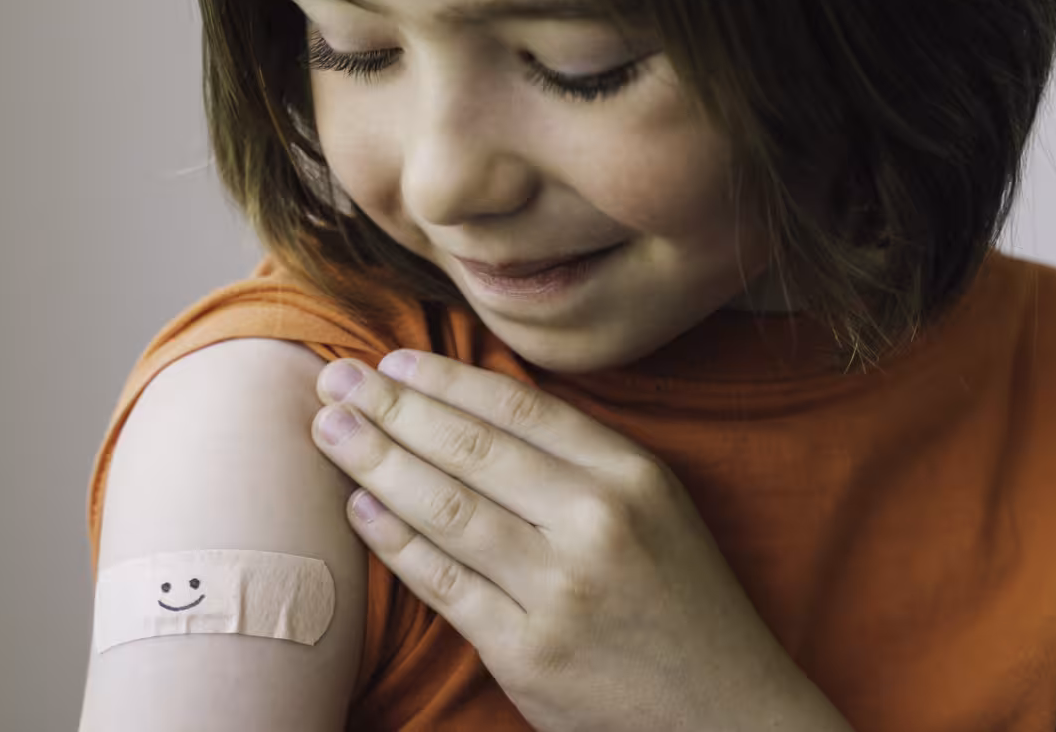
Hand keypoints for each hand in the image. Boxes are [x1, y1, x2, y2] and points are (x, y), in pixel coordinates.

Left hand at [309, 350, 853, 731]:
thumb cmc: (676, 601)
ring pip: (443, 509)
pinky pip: (440, 582)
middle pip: (468, 449)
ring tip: (329, 430)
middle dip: (390, 408)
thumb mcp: (654, 507)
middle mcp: (594, 525)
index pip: (516, 407)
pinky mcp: (525, 651)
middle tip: (334, 378)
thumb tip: (465, 402)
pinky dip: (392, 542)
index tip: (388, 359)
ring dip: (375, 463)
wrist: (726, 714)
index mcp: (629, 477)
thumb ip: (575, 458)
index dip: (442, 379)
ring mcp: (557, 591)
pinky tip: (359, 508)